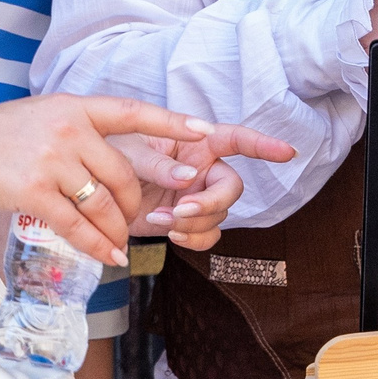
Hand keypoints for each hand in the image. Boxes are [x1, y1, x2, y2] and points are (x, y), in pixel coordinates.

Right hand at [0, 96, 222, 264]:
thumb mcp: (38, 118)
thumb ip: (74, 131)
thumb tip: (105, 157)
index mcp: (73, 106)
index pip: (132, 112)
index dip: (172, 123)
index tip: (206, 131)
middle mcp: (66, 127)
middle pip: (122, 173)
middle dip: (134, 203)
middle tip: (134, 221)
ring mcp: (50, 158)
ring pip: (103, 202)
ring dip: (116, 229)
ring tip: (119, 243)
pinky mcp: (31, 191)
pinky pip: (77, 225)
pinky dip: (97, 245)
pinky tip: (109, 256)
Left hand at [113, 121, 295, 251]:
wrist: (89, 188)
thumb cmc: (109, 154)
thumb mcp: (128, 150)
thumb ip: (158, 163)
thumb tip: (189, 178)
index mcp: (194, 142)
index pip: (236, 140)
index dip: (263, 146)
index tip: (288, 153)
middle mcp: (202, 169)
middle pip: (232, 188)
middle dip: (211, 202)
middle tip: (182, 209)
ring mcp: (196, 197)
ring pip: (218, 215)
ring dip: (193, 222)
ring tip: (162, 218)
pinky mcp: (185, 221)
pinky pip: (206, 235)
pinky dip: (192, 239)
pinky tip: (171, 233)